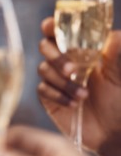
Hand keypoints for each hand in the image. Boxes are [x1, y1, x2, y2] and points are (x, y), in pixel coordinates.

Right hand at [37, 17, 120, 152]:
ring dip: (63, 82)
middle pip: (45, 46)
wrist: (114, 129)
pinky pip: (43, 89)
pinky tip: (74, 104)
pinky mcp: (49, 96)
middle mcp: (66, 60)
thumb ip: (116, 48)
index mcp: (82, 48)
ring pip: (43, 69)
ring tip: (84, 95)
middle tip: (72, 70)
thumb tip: (110, 34)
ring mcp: (56, 78)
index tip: (51, 27)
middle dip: (57, 57)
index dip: (52, 26)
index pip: (60, 30)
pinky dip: (58, 95)